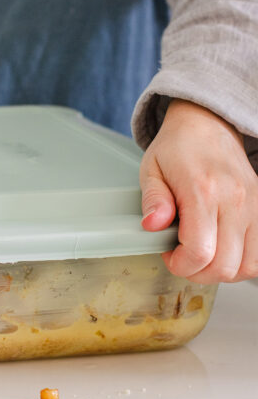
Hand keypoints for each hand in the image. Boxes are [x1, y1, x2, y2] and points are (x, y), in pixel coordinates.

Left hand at [140, 99, 257, 282]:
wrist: (208, 126)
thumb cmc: (177, 149)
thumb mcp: (151, 170)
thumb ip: (153, 200)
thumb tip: (152, 226)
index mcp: (203, 191)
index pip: (200, 251)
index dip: (180, 265)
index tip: (168, 255)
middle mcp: (236, 201)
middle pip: (225, 266)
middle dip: (198, 272)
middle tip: (182, 258)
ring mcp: (255, 206)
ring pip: (249, 266)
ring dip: (223, 270)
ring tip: (203, 255)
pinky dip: (243, 262)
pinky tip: (223, 251)